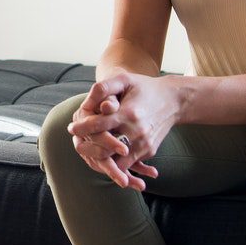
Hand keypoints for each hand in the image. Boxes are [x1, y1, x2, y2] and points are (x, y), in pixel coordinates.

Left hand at [68, 73, 182, 190]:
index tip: (71, 128)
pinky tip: (103, 157)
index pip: (99, 125)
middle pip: (106, 150)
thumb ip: (104, 87)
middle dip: (88, 149)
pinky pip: (129, 164)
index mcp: (129, 113)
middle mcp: (137, 132)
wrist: (174, 100)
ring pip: (117, 163)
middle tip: (77, 145)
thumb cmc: (145, 87)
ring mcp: (144, 144)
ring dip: (101, 161)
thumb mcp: (125, 80)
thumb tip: (86, 103)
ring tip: (88, 154)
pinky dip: (115, 164)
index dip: (82, 127)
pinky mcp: (149, 151)